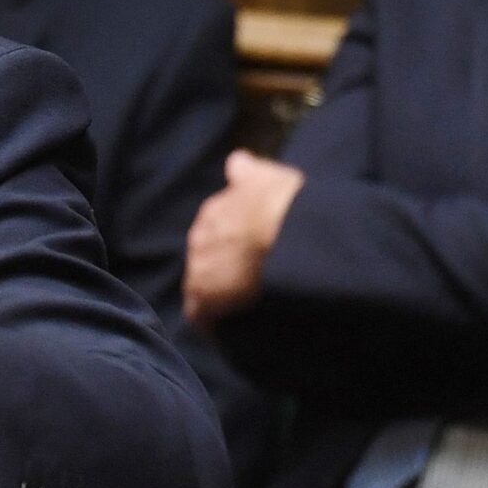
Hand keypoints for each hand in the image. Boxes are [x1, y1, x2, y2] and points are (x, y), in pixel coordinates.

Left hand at [183, 149, 303, 328]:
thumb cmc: (286, 205)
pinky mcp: (204, 298)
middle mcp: (201, 234)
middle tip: (246, 276)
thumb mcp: (270, 176)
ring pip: (200, 282)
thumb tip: (236, 159)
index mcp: (216, 207)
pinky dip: (210, 321)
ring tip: (237, 304)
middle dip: (221, 263)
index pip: (215, 222)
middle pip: (205, 253)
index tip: (247, 247)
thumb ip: (250, 172)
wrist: (287, 237)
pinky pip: (200, 314)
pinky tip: (223, 327)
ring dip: (215, 292)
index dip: (231, 237)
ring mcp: (200, 267)